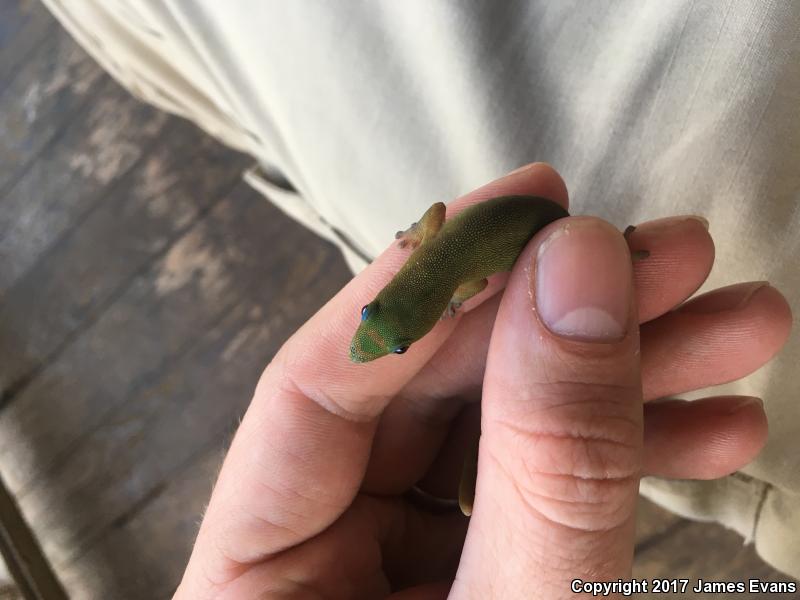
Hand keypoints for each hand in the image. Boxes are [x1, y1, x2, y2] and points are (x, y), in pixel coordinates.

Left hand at [175, 164, 790, 598]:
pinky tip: (712, 426)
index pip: (321, 387)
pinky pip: (541, 489)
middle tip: (669, 252)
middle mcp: (317, 560)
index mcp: (257, 583)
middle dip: (559, 316)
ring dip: (622, 375)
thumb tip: (574, 276)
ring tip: (733, 321)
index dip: (426, 283)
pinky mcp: (475, 578)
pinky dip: (629, 454)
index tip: (531, 205)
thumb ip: (545, 460)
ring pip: (501, 429)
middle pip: (428, 394)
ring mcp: (400, 568)